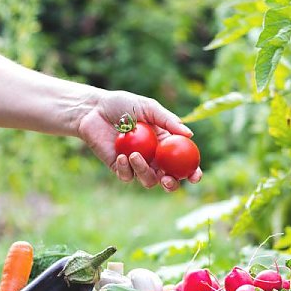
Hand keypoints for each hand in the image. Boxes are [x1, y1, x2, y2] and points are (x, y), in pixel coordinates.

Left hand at [77, 90, 202, 191]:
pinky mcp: (119, 168)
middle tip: (167, 179)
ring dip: (144, 171)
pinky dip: (126, 169)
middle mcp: (154, 158)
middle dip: (172, 185)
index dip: (192, 172)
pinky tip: (122, 156)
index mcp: (165, 144)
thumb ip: (168, 121)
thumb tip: (190, 134)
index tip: (195, 175)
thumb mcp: (148, 108)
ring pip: (148, 180)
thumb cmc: (123, 105)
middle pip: (169, 180)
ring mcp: (136, 164)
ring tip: (134, 155)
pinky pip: (127, 176)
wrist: (94, 110)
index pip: (183, 162)